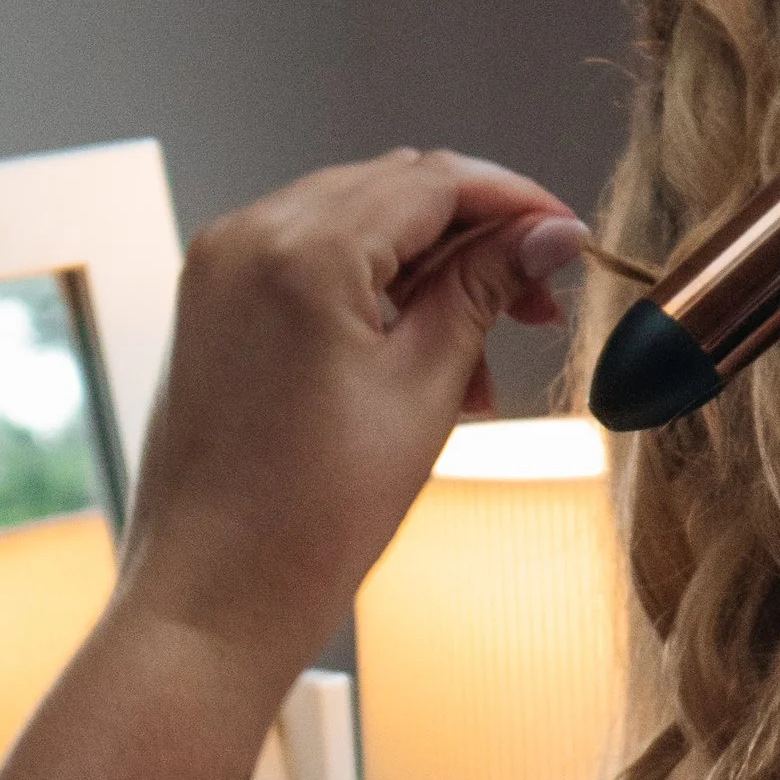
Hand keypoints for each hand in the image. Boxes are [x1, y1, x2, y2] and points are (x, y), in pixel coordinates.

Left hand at [116, 148, 586, 690]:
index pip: (434, 181)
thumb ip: (483, 292)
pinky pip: (310, 265)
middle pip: (391, 192)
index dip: (515, 202)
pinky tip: (417, 360)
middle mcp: (248, 236)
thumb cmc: (309, 519)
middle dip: (474, 239)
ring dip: (428, 272)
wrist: (215, 599)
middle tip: (536, 304)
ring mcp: (220, 267)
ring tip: (478, 363)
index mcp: (302, 250)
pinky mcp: (212, 305)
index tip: (567, 240)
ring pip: (353, 226)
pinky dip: (372, 294)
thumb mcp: (424, 391)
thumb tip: (545, 236)